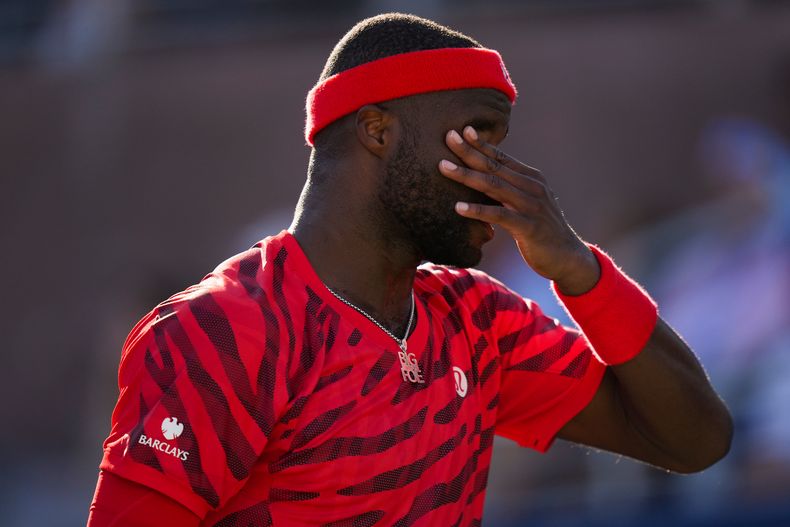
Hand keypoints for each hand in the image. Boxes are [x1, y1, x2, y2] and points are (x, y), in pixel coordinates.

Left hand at [439, 126, 599, 294]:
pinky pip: (499, 215)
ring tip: (443, 167)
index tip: (461, 129)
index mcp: (531, 178)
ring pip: (493, 185)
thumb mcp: (526, 204)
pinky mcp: (528, 227)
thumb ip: (509, 191)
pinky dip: (477, 210)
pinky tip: (458, 207)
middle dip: (469, 151)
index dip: (481, 144)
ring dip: (466, 175)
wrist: (567, 257)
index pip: (501, 157)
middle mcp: (531, 187)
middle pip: (494, 165)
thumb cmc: (541, 231)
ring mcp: (531, 206)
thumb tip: (483, 181)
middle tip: (447, 136)